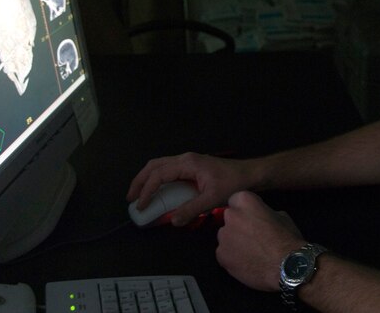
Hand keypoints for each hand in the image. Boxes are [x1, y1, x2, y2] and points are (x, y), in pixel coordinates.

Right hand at [126, 152, 252, 225]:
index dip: (147, 190)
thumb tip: (173, 221)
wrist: (249, 174)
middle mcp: (185, 159)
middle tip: (130, 198)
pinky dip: (157, 179)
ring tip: (139, 195)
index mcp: (188, 163)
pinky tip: (157, 191)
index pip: (159, 175)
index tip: (140, 205)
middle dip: (140, 181)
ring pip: (159, 165)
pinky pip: (168, 170)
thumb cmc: (233, 183)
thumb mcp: (212, 198)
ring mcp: (188, 161)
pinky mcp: (191, 166)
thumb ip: (191, 210)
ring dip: (147, 179)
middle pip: (154, 166)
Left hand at [216, 191, 305, 291]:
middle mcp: (230, 216)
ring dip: (233, 241)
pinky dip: (231, 257)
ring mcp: (224, 236)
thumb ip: (264, 213)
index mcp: (245, 201)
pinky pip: (223, 253)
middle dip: (237, 224)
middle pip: (229, 218)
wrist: (286, 266)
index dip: (244, 209)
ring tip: (248, 251)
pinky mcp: (221, 255)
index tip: (251, 217)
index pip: (236, 200)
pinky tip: (245, 262)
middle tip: (251, 235)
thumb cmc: (287, 239)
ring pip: (225, 236)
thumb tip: (260, 218)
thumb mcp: (281, 216)